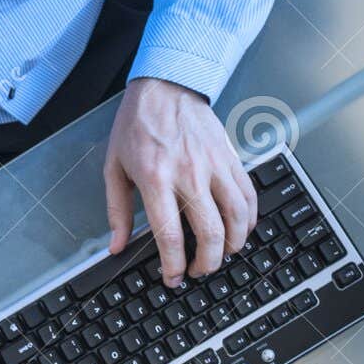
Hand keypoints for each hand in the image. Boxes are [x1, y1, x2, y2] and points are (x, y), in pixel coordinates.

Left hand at [104, 77, 257, 284]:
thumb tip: (116, 245)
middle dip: (207, 262)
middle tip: (199, 270)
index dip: (173, 266)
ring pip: (237, 217)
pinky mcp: (230, 158)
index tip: (173, 277)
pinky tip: (241, 229)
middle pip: (210, 233)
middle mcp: (188, 174)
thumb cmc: (137, 125)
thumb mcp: (114, 167)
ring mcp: (214, 166)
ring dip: (233, 244)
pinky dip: (250, 219)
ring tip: (221, 254)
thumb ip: (117, 210)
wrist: (165, 87)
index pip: (170, 235)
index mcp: (155, 179)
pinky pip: (248, 195)